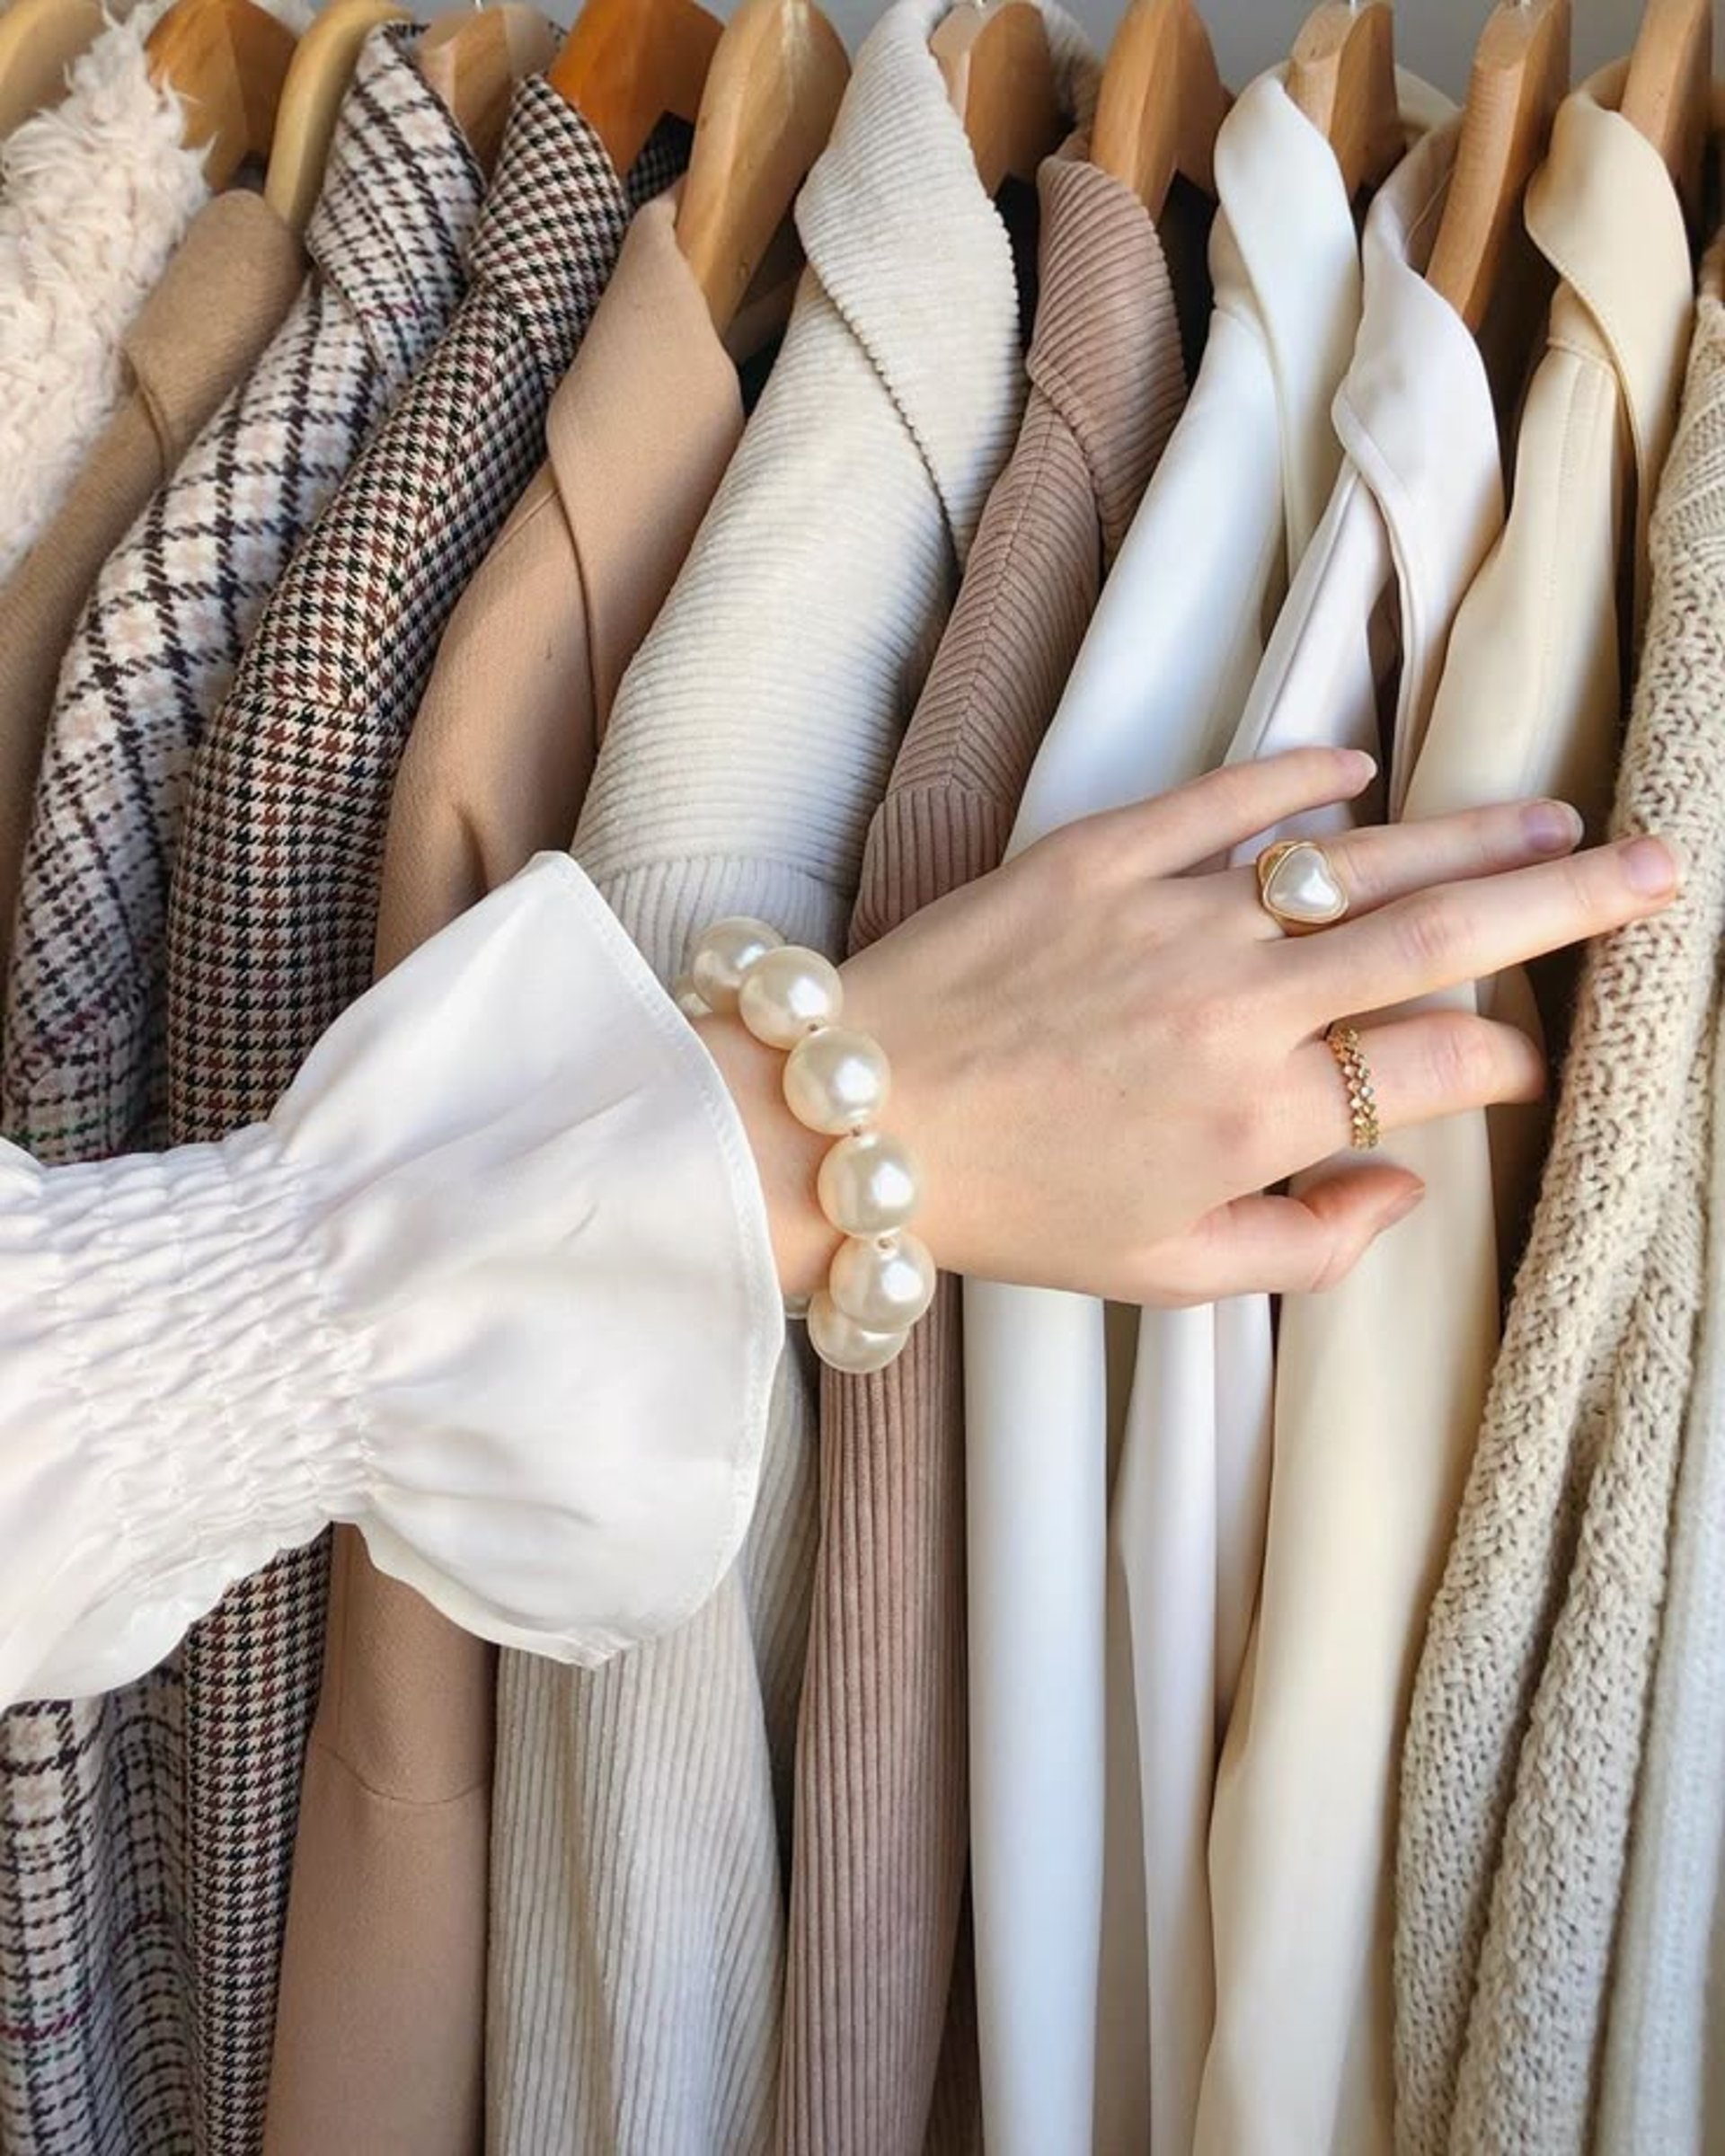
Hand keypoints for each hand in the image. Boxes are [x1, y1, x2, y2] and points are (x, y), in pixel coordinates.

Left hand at [700, 748, 1680, 1304]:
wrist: (847, 1123)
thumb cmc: (1008, 1209)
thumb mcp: (1166, 1277)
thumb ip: (1309, 1246)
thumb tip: (1406, 1190)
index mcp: (1258, 1116)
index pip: (1439, 1064)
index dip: (1509, 1058)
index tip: (1527, 1058)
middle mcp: (1235, 1004)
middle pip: (1440, 933)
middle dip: (1565, 900)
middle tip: (1656, 868)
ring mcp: (1169, 916)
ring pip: (1354, 858)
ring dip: (1466, 834)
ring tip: (1552, 817)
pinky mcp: (1096, 854)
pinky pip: (1225, 799)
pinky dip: (1299, 778)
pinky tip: (1360, 771)